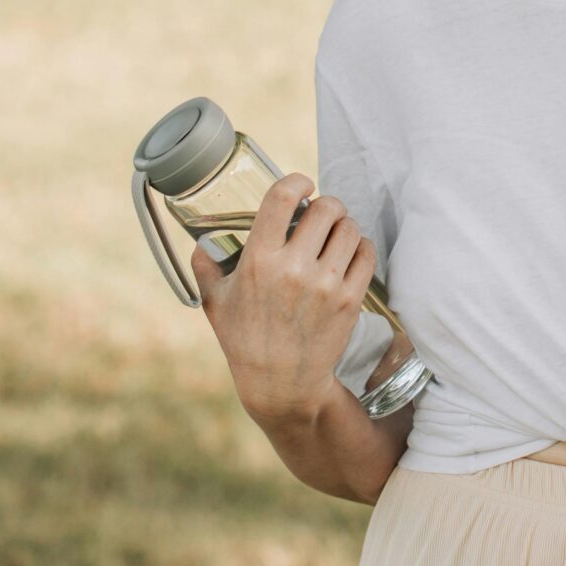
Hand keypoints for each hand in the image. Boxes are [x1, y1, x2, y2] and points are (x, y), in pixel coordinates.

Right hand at [190, 172, 375, 432]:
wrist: (282, 384)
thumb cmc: (245, 340)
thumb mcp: (215, 302)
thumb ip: (205, 267)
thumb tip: (200, 241)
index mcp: (258, 261)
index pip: (282, 198)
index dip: (297, 181)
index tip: (302, 184)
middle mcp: (293, 269)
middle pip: (325, 208)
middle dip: (325, 204)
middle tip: (321, 213)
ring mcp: (326, 285)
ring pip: (349, 228)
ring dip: (343, 225)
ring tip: (334, 234)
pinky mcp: (350, 300)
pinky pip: (365, 253)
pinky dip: (359, 246)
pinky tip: (348, 252)